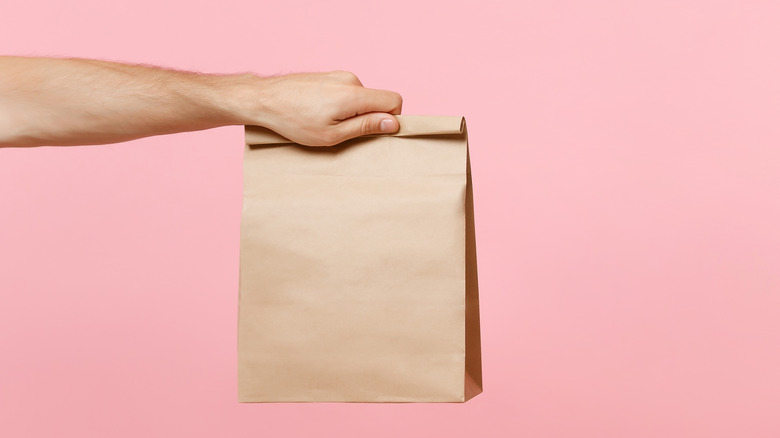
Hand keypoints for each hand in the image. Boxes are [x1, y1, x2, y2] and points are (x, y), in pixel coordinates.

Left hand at [235, 71, 402, 145]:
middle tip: (342, 132)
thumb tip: (393, 123)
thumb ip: (365, 127)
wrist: (263, 99)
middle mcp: (350, 80)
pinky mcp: (329, 76)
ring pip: (361, 98)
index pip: (394, 100)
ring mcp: (338, 75)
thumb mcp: (331, 135)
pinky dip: (341, 105)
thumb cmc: (293, 121)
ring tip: (325, 122)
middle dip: (367, 118)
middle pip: (377, 100)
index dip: (391, 119)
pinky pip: (348, 92)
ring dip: (352, 112)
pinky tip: (319, 113)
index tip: (375, 132)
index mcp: (354, 95)